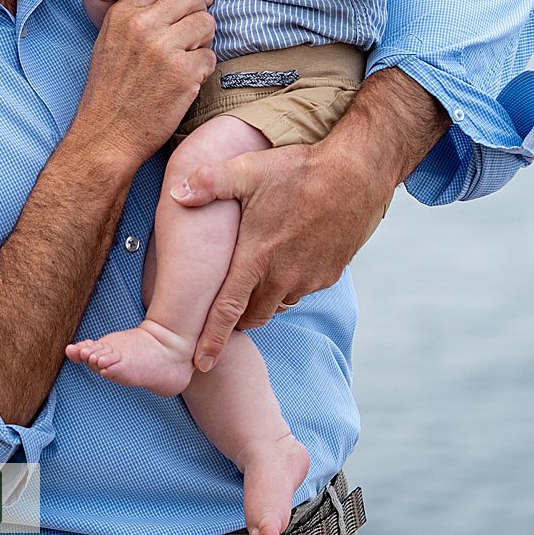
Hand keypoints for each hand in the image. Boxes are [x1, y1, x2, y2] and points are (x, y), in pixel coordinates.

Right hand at [72, 0, 216, 167]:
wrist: (107, 133)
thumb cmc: (111, 89)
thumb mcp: (112, 39)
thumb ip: (139, 12)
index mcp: (123, 12)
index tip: (186, 7)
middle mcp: (142, 24)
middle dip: (197, 12)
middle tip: (191, 35)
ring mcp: (164, 48)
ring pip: (206, 22)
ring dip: (202, 42)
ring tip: (186, 60)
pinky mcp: (183, 73)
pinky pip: (210, 56)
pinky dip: (203, 69)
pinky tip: (185, 81)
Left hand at [169, 67, 448, 370]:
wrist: (356, 173)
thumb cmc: (299, 170)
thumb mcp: (248, 170)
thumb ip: (208, 184)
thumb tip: (176, 193)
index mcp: (257, 257)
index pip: (228, 310)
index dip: (212, 339)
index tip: (200, 364)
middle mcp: (283, 275)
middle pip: (253, 315)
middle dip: (238, 318)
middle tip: (228, 307)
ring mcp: (310, 278)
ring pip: (278, 304)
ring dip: (265, 299)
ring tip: (258, 279)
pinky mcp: (330, 274)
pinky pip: (303, 290)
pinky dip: (290, 284)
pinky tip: (287, 261)